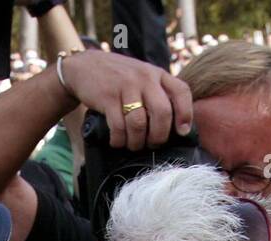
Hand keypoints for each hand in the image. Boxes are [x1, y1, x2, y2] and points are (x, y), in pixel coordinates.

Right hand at [62, 50, 193, 150]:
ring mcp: (126, 86)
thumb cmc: (118, 78)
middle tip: (152, 144)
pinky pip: (118, 126)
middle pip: (162, 112)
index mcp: (157, 74)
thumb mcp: (142, 76)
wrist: (85, 66)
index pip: (181, 91)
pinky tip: (117, 141)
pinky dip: (119, 140)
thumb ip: (158, 92)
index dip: (185, 114)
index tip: (182, 132)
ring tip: (133, 145)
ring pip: (139, 123)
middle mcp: (144, 78)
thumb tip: (174, 125)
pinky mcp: (107, 96)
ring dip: (137, 141)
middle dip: (159, 135)